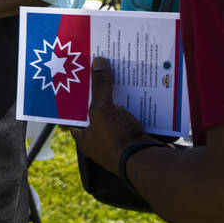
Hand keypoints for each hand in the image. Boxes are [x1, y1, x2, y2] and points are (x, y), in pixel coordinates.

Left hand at [67, 57, 147, 174]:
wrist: (148, 161)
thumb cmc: (116, 139)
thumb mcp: (102, 109)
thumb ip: (99, 86)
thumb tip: (97, 62)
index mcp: (85, 138)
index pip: (75, 116)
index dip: (76, 100)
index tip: (79, 82)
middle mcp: (101, 141)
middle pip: (99, 112)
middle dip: (102, 94)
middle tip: (103, 72)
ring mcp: (120, 141)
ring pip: (118, 114)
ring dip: (121, 98)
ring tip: (122, 76)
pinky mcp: (137, 139)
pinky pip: (135, 118)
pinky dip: (137, 106)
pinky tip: (140, 90)